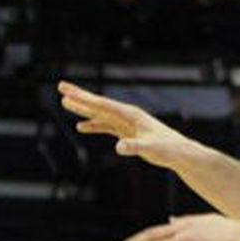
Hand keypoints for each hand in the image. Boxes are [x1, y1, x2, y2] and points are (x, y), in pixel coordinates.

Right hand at [58, 82, 196, 170]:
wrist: (179, 153)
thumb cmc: (168, 149)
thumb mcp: (151, 149)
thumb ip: (134, 147)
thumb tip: (118, 147)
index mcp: (130, 114)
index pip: (102, 104)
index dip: (84, 99)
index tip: (67, 93)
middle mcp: (126, 115)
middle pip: (98, 104)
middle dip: (79, 96)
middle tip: (60, 88)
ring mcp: (126, 123)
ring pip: (100, 114)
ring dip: (83, 109)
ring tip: (65, 103)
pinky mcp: (127, 132)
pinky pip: (106, 126)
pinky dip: (93, 125)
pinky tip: (81, 127)